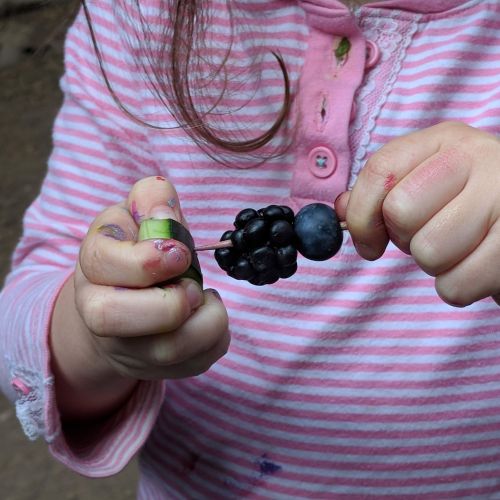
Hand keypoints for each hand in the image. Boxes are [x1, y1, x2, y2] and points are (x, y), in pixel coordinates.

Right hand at [74, 176, 228, 379]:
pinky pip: (197, 362)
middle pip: (114, 318)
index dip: (149, 258)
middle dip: (169, 300)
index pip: (103, 263)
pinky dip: (217, 337)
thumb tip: (166, 214)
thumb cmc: (136, 250)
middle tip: (192, 286)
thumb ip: (151, 200)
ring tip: (204, 298)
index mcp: (93, 265)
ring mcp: (127, 348)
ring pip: (167, 350)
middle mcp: (98, 312)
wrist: (124, 298)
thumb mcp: (138, 214)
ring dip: (205, 320)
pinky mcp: (157, 368)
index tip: (181, 253)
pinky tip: (207, 315)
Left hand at [335, 121, 499, 306]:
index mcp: (446, 140)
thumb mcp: (425, 186)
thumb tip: (340, 209)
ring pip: (428, 252)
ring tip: (459, 249)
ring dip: (434, 264)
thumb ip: (380, 194)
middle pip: (400, 212)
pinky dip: (457, 287)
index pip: (380, 170)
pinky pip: (456, 285)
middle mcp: (479, 158)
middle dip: (405, 239)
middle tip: (431, 236)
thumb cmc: (467, 207)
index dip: (360, 215)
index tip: (367, 243)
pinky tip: (477, 267)